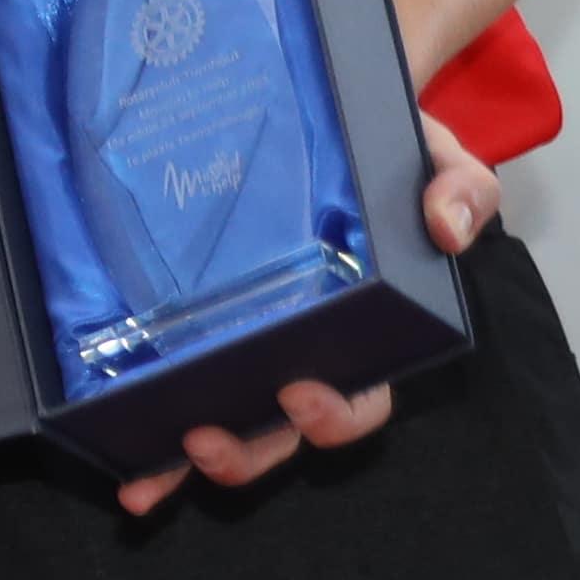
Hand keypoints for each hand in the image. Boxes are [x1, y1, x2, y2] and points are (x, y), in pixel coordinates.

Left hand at [118, 111, 495, 514]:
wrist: (317, 105)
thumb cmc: (380, 154)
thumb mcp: (430, 156)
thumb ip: (457, 185)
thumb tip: (448, 230)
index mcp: (359, 331)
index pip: (359, 397)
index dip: (335, 414)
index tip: (301, 395)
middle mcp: (297, 352)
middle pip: (280, 431)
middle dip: (249, 450)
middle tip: (210, 437)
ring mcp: (238, 347)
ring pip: (223, 428)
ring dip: (189, 460)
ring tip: (158, 464)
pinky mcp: (184, 329)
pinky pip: (165, 394)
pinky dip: (144, 444)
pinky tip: (122, 473)